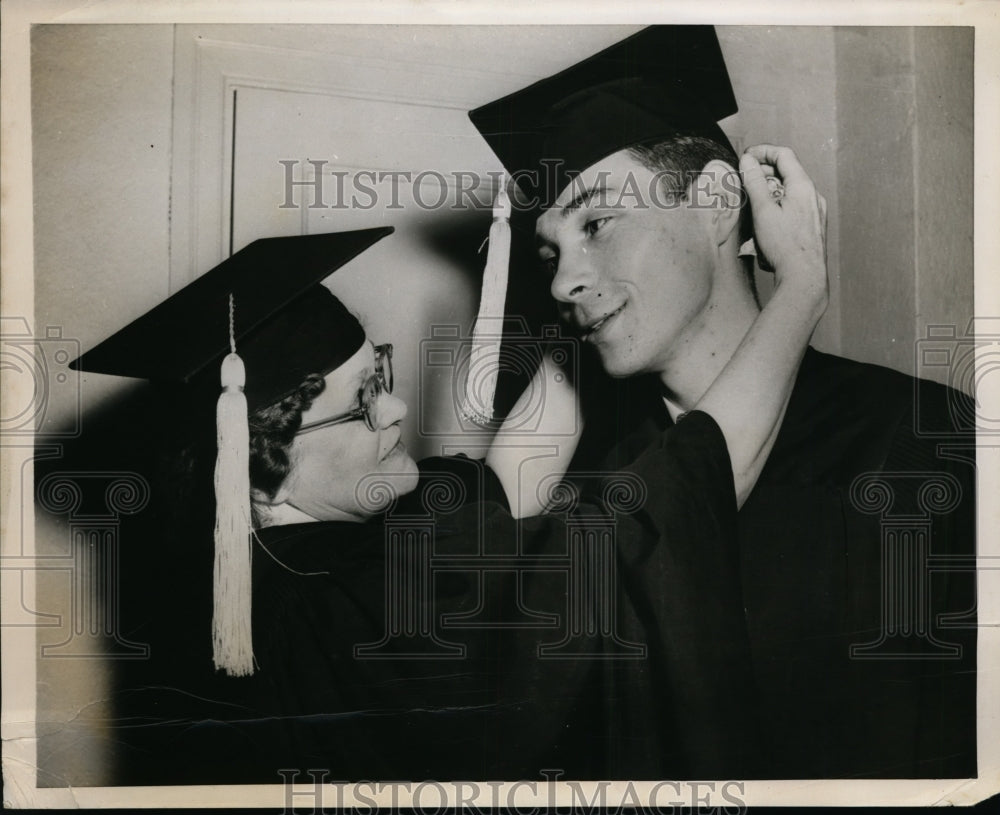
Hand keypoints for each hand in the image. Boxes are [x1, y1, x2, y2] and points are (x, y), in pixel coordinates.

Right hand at [740, 145, 827, 301]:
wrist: (804, 277)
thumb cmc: (784, 245)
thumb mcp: (762, 210)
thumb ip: (754, 182)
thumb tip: (747, 161)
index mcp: (803, 186)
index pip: (784, 155)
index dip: (763, 151)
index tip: (746, 157)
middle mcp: (813, 196)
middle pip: (787, 172)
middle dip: (764, 172)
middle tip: (745, 179)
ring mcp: (815, 212)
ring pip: (790, 191)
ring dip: (770, 191)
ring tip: (752, 203)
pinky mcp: (812, 227)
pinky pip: (794, 207)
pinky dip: (778, 206)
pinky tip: (766, 222)